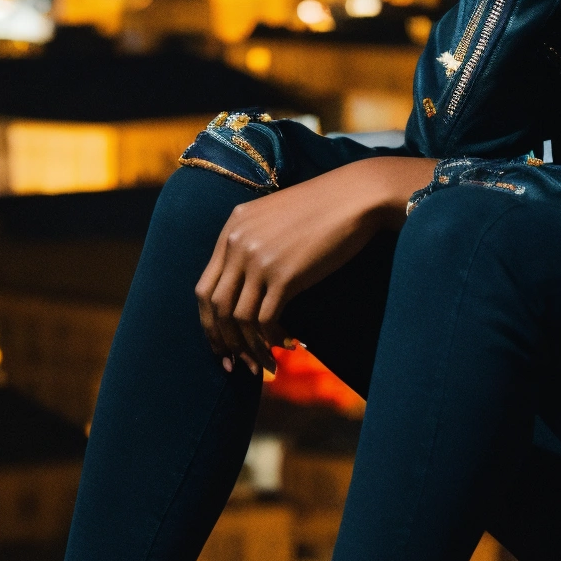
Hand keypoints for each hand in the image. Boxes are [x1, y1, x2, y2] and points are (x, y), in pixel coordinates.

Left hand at [194, 156, 433, 374]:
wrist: (355, 196)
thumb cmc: (323, 208)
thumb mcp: (275, 218)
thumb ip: (253, 243)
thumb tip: (248, 287)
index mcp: (232, 228)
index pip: (205, 287)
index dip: (210, 322)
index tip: (221, 345)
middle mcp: (237, 243)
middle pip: (216, 306)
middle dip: (223, 342)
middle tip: (236, 364)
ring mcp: (259, 260)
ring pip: (239, 318)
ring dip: (250, 348)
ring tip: (264, 364)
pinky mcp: (285, 275)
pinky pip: (266, 320)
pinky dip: (272, 339)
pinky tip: (288, 345)